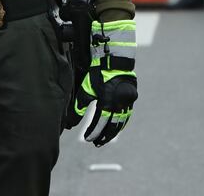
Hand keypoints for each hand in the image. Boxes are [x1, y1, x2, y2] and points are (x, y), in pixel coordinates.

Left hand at [67, 20, 136, 146]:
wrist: (115, 61)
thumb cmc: (98, 73)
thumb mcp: (86, 88)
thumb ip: (80, 105)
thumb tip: (72, 121)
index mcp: (107, 102)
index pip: (100, 122)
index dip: (94, 132)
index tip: (87, 139)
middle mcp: (119, 104)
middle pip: (111, 125)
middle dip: (103, 135)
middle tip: (96, 143)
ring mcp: (127, 103)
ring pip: (120, 122)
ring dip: (112, 132)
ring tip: (105, 140)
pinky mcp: (131, 100)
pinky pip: (126, 116)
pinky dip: (120, 124)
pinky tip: (116, 129)